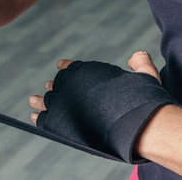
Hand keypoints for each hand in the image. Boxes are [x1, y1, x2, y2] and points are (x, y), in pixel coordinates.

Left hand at [28, 51, 173, 162]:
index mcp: (90, 73)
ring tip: (34, 100)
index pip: (74, 68)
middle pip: (60, 85)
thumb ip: (140, 63)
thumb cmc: (146, 103)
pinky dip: (40, 118)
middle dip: (55, 86)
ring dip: (41, 100)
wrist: (140, 125)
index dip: (67, 68)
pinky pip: (47, 120)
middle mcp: (75, 87)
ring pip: (49, 101)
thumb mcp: (147, 76)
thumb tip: (136, 55)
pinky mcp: (64, 125)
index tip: (60, 67)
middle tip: (48, 88)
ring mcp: (67, 105)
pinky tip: (35, 117)